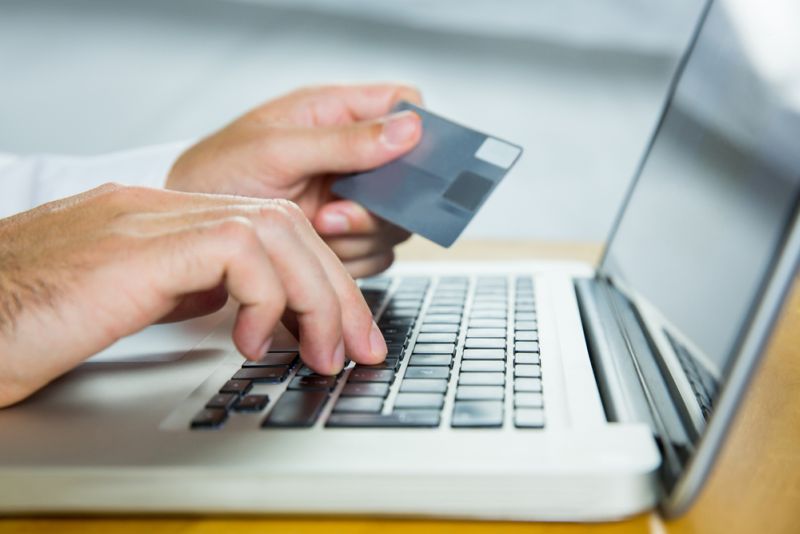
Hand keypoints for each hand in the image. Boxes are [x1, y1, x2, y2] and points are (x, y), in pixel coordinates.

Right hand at [0, 184, 386, 407]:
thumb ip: (182, 287)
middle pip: (283, 221)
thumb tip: (239, 302)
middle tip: (357, 347)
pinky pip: (235, 251)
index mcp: (158, 219)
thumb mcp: (123, 302)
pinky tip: (253, 342)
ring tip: (321, 352)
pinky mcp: (134, 246)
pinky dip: (264, 297)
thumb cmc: (22, 325)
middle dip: (335, 289)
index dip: (316, 278)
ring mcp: (144, 220)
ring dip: (314, 297)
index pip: (267, 224)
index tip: (341, 329)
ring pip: (274, 228)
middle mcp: (157, 209)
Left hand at [166, 84, 423, 276]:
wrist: (191, 237)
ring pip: (396, 220)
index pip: (405, 105)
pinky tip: (321, 247)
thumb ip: (344, 141)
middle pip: (411, 174)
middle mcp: (350, 155)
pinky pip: (378, 254)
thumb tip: (410, 129)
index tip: (406, 163)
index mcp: (337, 114)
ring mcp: (350, 198)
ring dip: (363, 233)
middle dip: (383, 201)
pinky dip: (354, 258)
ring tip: (318, 225)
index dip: (417, 130)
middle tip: (339, 210)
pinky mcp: (344, 237)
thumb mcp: (276, 149)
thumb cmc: (214, 174)